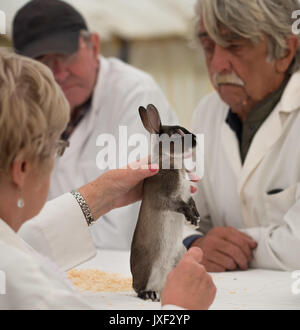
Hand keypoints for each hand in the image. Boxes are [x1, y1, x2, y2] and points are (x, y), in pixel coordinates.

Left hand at [79, 158, 198, 219]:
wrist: (105, 196)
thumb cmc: (113, 180)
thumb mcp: (128, 174)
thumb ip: (142, 170)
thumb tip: (156, 167)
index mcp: (144, 162)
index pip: (164, 158)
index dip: (177, 157)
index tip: (189, 158)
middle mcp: (148, 171)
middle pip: (170, 170)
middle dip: (183, 173)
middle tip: (196, 176)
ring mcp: (149, 182)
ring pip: (168, 182)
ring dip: (180, 184)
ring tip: (193, 188)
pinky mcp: (147, 193)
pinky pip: (163, 192)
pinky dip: (172, 193)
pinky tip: (181, 196)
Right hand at [161, 247, 215, 309]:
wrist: (182, 314)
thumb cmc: (174, 298)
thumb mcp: (170, 279)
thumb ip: (179, 269)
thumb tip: (182, 268)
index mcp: (187, 264)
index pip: (196, 251)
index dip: (194, 255)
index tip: (193, 258)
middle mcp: (199, 269)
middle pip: (198, 266)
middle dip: (193, 273)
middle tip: (185, 283)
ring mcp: (207, 279)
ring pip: (203, 276)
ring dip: (199, 282)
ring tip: (190, 292)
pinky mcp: (213, 289)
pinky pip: (208, 285)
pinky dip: (204, 290)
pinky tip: (196, 296)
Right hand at [191, 227, 256, 271]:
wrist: (196, 248)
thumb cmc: (215, 242)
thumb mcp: (225, 235)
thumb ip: (240, 237)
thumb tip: (253, 244)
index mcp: (219, 231)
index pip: (239, 240)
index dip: (247, 250)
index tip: (250, 255)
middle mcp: (211, 240)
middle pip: (235, 252)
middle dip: (244, 260)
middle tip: (244, 264)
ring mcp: (206, 251)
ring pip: (229, 262)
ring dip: (234, 265)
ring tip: (233, 264)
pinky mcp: (204, 262)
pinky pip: (221, 269)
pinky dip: (225, 269)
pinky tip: (223, 266)